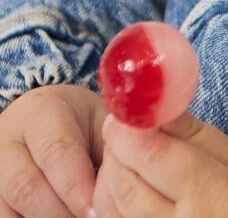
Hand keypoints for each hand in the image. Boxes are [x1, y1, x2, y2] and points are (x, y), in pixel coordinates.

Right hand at [0, 81, 106, 217]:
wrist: (41, 118)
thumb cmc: (79, 122)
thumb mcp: (97, 120)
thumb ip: (110, 147)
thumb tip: (123, 181)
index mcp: (41, 112)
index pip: (56, 153)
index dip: (76, 187)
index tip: (96, 211)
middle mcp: (8, 140)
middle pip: (27, 187)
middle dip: (60, 212)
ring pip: (10, 209)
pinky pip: (5, 217)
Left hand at [93, 108, 227, 217]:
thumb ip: (199, 135)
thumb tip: (160, 104)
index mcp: (211, 198)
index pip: (155, 157)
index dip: (131, 128)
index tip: (125, 108)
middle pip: (124, 183)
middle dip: (117, 147)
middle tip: (124, 125)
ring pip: (110, 206)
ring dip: (111, 172)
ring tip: (129, 154)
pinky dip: (110, 200)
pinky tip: (128, 183)